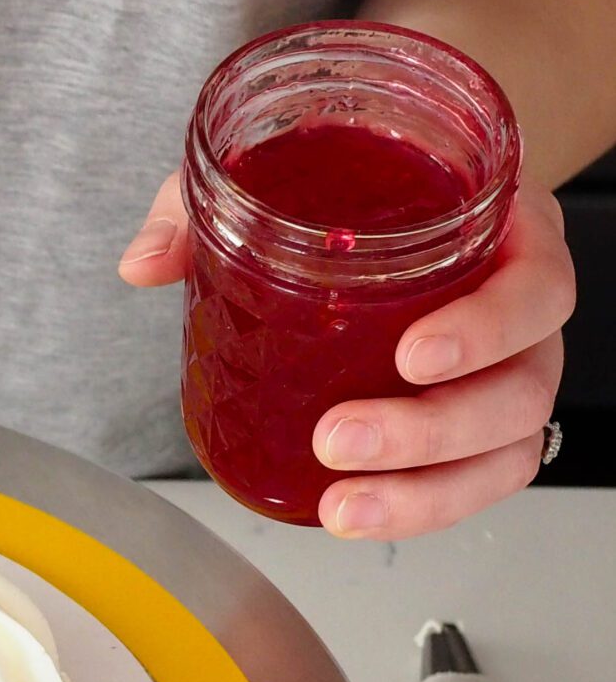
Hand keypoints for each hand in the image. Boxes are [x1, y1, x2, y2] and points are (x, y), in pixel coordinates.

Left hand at [119, 175, 572, 538]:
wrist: (394, 195)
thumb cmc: (363, 184)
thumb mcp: (288, 170)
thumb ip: (215, 203)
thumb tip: (143, 261)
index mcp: (506, 232)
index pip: (538, 285)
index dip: (487, 328)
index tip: (413, 355)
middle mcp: (520, 309)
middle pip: (522, 387)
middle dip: (431, 430)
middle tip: (339, 437)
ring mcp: (507, 374)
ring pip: (505, 449)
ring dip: (426, 490)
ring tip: (342, 503)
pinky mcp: (478, 427)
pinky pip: (477, 481)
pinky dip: (422, 508)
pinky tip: (357, 511)